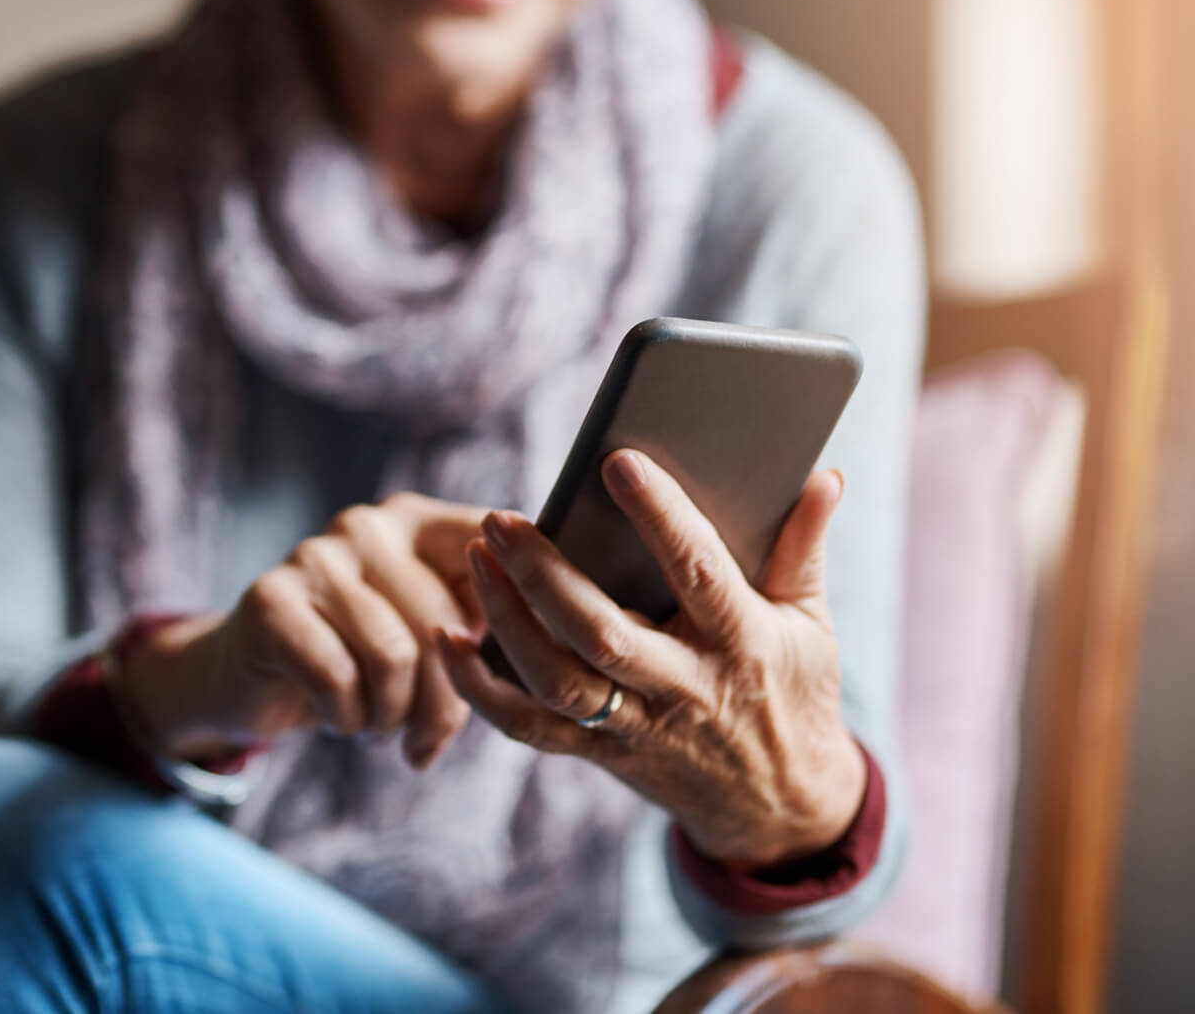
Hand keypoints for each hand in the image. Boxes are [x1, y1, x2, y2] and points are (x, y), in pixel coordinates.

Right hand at [119, 493, 487, 769]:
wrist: (251, 680)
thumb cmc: (358, 661)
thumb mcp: (425, 635)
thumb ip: (481, 622)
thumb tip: (554, 651)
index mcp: (417, 522)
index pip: (490, 545)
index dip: (517, 604)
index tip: (519, 660)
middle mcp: (367, 526)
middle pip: (444, 623)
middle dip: (443, 704)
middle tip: (425, 740)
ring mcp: (315, 556)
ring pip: (393, 656)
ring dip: (391, 716)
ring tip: (376, 726)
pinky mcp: (270, 599)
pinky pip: (337, 677)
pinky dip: (347, 719)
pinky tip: (339, 719)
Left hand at [439, 449, 866, 866]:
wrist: (779, 808)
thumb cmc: (792, 692)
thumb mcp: (811, 623)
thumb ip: (803, 546)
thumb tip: (821, 474)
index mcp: (742, 645)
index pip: (697, 572)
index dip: (660, 516)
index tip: (616, 460)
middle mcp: (684, 691)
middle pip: (601, 634)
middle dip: (544, 574)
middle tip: (501, 519)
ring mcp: (635, 728)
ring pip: (555, 680)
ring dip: (505, 619)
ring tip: (475, 557)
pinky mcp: (598, 753)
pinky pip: (526, 727)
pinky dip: (478, 686)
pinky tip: (446, 636)